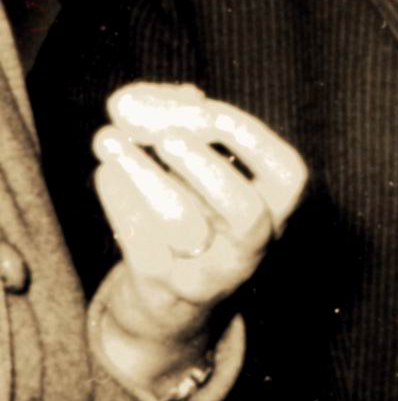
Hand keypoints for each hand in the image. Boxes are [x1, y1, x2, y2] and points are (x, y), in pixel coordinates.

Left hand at [92, 83, 307, 356]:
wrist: (172, 303)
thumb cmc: (196, 215)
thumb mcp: (206, 176)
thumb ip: (195, 128)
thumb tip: (180, 96)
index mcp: (276, 212)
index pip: (288, 177)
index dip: (252, 140)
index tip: (207, 110)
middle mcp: (251, 248)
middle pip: (245, 213)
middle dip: (206, 169)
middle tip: (167, 137)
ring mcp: (207, 272)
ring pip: (180, 225)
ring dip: (141, 175)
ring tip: (108, 139)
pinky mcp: (161, 286)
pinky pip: (137, 238)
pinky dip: (118, 196)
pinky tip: (107, 171)